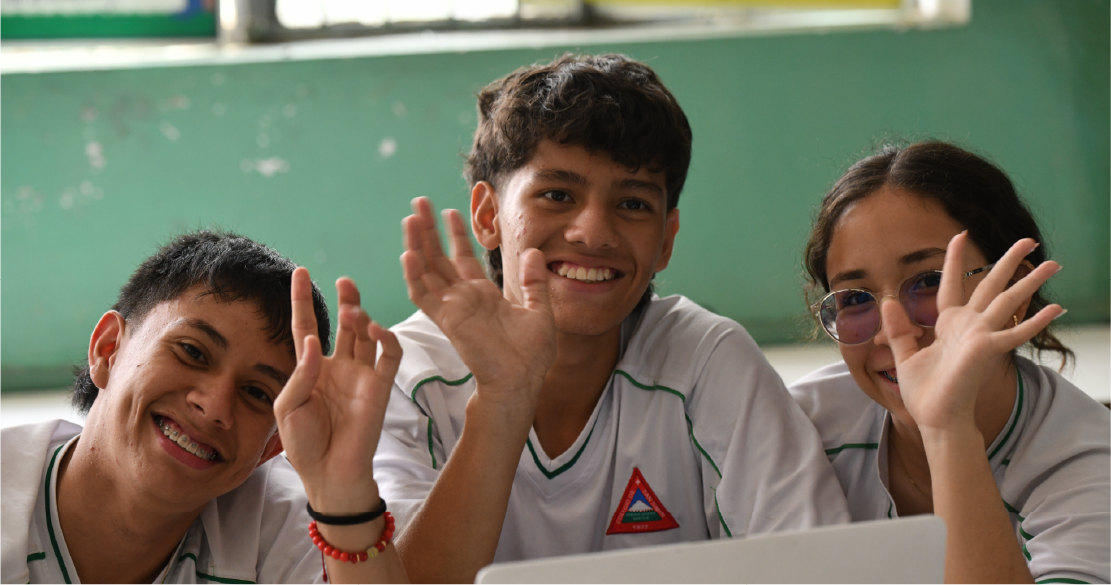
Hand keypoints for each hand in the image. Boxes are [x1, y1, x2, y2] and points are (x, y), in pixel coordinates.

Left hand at [274, 268, 402, 513]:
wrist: (329, 473)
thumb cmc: (304, 443)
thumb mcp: (287, 406)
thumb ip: (300, 373)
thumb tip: (313, 342)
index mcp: (311, 369)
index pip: (307, 326)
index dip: (303, 300)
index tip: (300, 271)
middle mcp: (338, 367)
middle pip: (344, 325)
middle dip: (346, 300)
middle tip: (345, 282)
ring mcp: (360, 375)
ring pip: (366, 336)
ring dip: (362, 318)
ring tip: (354, 310)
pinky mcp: (380, 387)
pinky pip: (388, 357)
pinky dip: (386, 340)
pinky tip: (377, 330)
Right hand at [400, 197, 555, 411]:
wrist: (522, 379)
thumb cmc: (531, 354)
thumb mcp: (540, 310)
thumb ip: (533, 282)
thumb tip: (534, 252)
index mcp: (484, 295)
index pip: (462, 258)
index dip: (455, 235)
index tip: (450, 211)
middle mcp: (463, 298)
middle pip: (439, 258)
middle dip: (428, 231)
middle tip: (419, 203)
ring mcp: (453, 308)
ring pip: (426, 271)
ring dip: (417, 245)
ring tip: (410, 219)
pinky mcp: (447, 320)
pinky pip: (424, 296)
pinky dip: (415, 276)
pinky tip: (409, 255)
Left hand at [882, 232, 1062, 432]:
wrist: (935, 418)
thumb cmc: (924, 392)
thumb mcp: (905, 355)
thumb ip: (899, 329)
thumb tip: (888, 300)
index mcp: (949, 325)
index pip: (952, 285)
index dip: (954, 261)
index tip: (958, 235)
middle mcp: (969, 326)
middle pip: (991, 285)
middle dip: (1009, 261)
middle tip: (1028, 240)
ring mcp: (981, 336)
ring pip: (1009, 301)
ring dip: (1031, 282)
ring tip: (1054, 262)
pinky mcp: (988, 350)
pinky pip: (1016, 334)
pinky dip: (1035, 322)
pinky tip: (1056, 307)